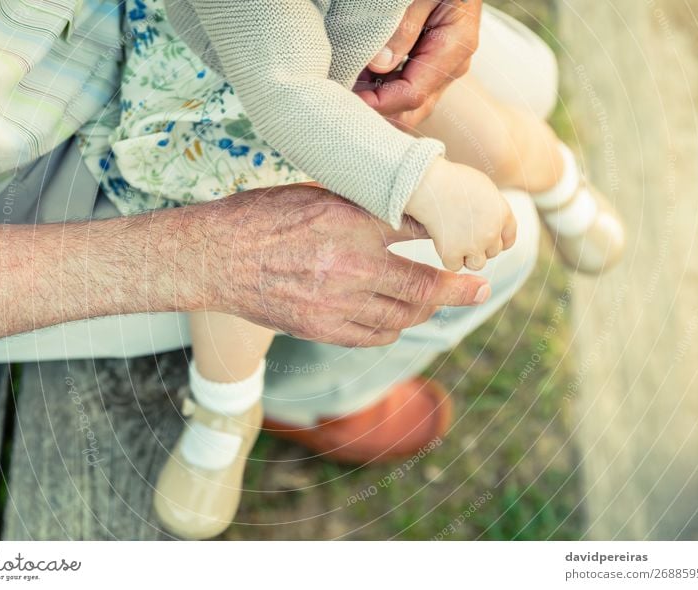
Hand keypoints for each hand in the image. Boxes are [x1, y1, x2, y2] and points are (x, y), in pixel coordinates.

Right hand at [185, 184, 490, 346]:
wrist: (216, 257)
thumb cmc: (262, 217)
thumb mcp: (317, 195)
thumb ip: (362, 208)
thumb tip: (402, 212)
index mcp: (351, 222)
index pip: (418, 232)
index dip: (447, 240)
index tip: (467, 244)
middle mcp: (351, 265)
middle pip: (424, 285)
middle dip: (459, 289)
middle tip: (481, 289)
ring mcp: (337, 303)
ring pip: (403, 316)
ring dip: (425, 310)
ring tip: (436, 303)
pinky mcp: (322, 329)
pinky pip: (375, 335)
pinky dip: (393, 328)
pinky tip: (396, 319)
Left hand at [355, 0, 481, 128]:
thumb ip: (404, 26)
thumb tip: (379, 65)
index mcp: (455, 47)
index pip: (413, 93)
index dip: (379, 103)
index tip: (347, 97)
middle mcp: (451, 66)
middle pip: (412, 111)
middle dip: (377, 113)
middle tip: (342, 101)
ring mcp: (441, 69)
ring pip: (407, 106)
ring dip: (376, 102)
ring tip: (345, 87)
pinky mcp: (430, 66)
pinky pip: (404, 89)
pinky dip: (379, 89)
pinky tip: (357, 78)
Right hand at [405, 158, 516, 271]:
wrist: (430, 185)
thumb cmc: (451, 180)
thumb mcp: (483, 187)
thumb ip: (492, 207)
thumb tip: (491, 219)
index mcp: (502, 213)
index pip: (508, 239)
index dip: (497, 241)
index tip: (485, 239)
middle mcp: (491, 232)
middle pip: (492, 252)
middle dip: (479, 246)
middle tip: (461, 233)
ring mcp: (473, 245)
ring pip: (477, 263)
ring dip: (466, 256)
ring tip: (452, 239)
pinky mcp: (453, 253)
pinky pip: (454, 265)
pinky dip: (446, 257)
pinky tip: (440, 240)